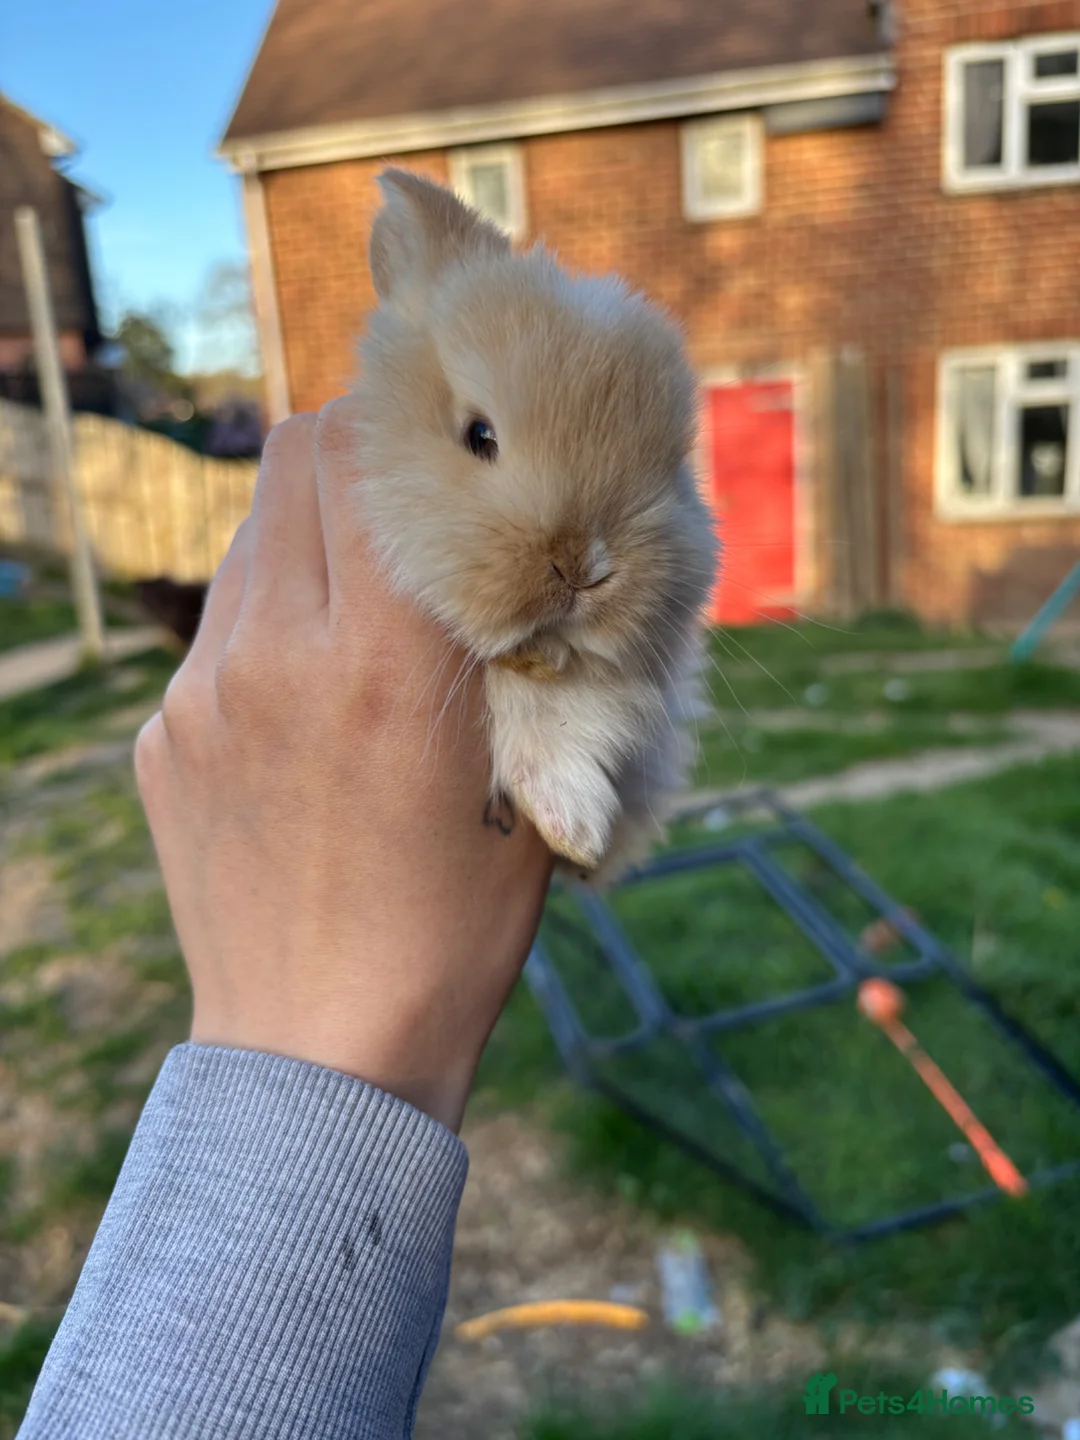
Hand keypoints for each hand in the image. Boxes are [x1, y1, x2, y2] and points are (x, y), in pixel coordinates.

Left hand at [134, 399, 551, 1130]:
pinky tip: (313, 694)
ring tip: (371, 600)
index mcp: (385, 665)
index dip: (412, 413)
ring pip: (254, 535)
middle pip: (297, 457)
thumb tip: (527, 569)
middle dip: (362, 450)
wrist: (322, 1051)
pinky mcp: (165, 735)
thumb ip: (516, 662)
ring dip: (316, 532)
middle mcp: (276, 654)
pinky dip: (274, 618)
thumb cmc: (453, 932)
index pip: (369, 452)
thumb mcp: (527, 791)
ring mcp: (203, 693)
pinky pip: (221, 625)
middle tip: (419, 493)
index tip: (454, 421)